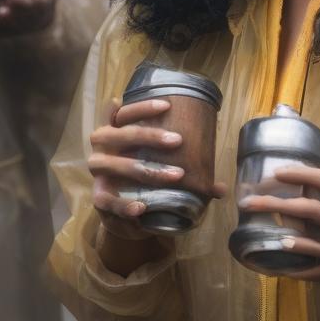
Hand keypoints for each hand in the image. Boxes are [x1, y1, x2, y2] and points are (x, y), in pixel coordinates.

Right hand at [89, 97, 225, 241]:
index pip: (125, 112)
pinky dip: (124, 205)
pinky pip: (107, 200)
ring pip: (117, 165)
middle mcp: (104, 147)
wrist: (125, 215)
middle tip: (177, 140)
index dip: (143, 107)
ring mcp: (98, 171)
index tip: (168, 105)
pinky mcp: (98, 197)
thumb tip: (221, 188)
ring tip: (176, 176)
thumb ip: (187, 169)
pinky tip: (141, 207)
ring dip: (147, 170)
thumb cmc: (146, 180)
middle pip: (122, 134)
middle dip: (150, 136)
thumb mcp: (162, 168)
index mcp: (118, 132)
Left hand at [239, 166, 319, 291]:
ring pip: (314, 244)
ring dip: (288, 238)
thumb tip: (295, 186)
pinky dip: (295, 268)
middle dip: (279, 204)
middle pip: (314, 210)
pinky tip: (277, 266)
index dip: (303, 174)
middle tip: (250, 202)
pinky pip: (315, 271)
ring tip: (268, 234)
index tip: (277, 173)